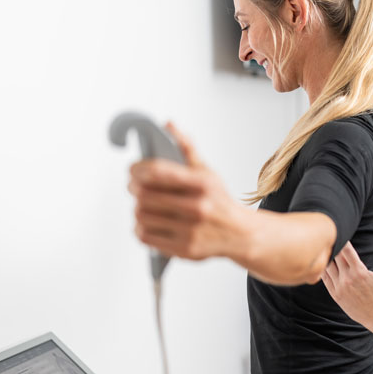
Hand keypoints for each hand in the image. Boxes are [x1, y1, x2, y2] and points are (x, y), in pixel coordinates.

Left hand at [128, 123, 246, 260]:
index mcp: (202, 183)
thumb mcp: (207, 171)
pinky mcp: (184, 249)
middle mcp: (197, 206)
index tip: (133, 170)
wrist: (239, 234)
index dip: (137, 169)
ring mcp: (190, 230)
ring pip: (142, 216)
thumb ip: (186, 147)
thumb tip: (168, 125)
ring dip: (137, 208)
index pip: (157, 171)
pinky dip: (140, 228)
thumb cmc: (219, 200)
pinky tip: (147, 222)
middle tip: (134, 187)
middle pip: (145, 195)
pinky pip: (146, 236)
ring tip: (142, 204)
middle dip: (133, 188)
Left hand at [322, 241, 372, 327]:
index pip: (346, 250)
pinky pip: (325, 279)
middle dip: (334, 246)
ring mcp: (340, 287)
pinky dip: (323, 270)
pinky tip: (323, 263)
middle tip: (330, 237)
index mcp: (359, 271)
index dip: (343, 240)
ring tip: (325, 248)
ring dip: (327, 257)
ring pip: (327, 267)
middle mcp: (347, 278)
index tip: (341, 232)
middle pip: (335, 256)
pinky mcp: (335, 294)